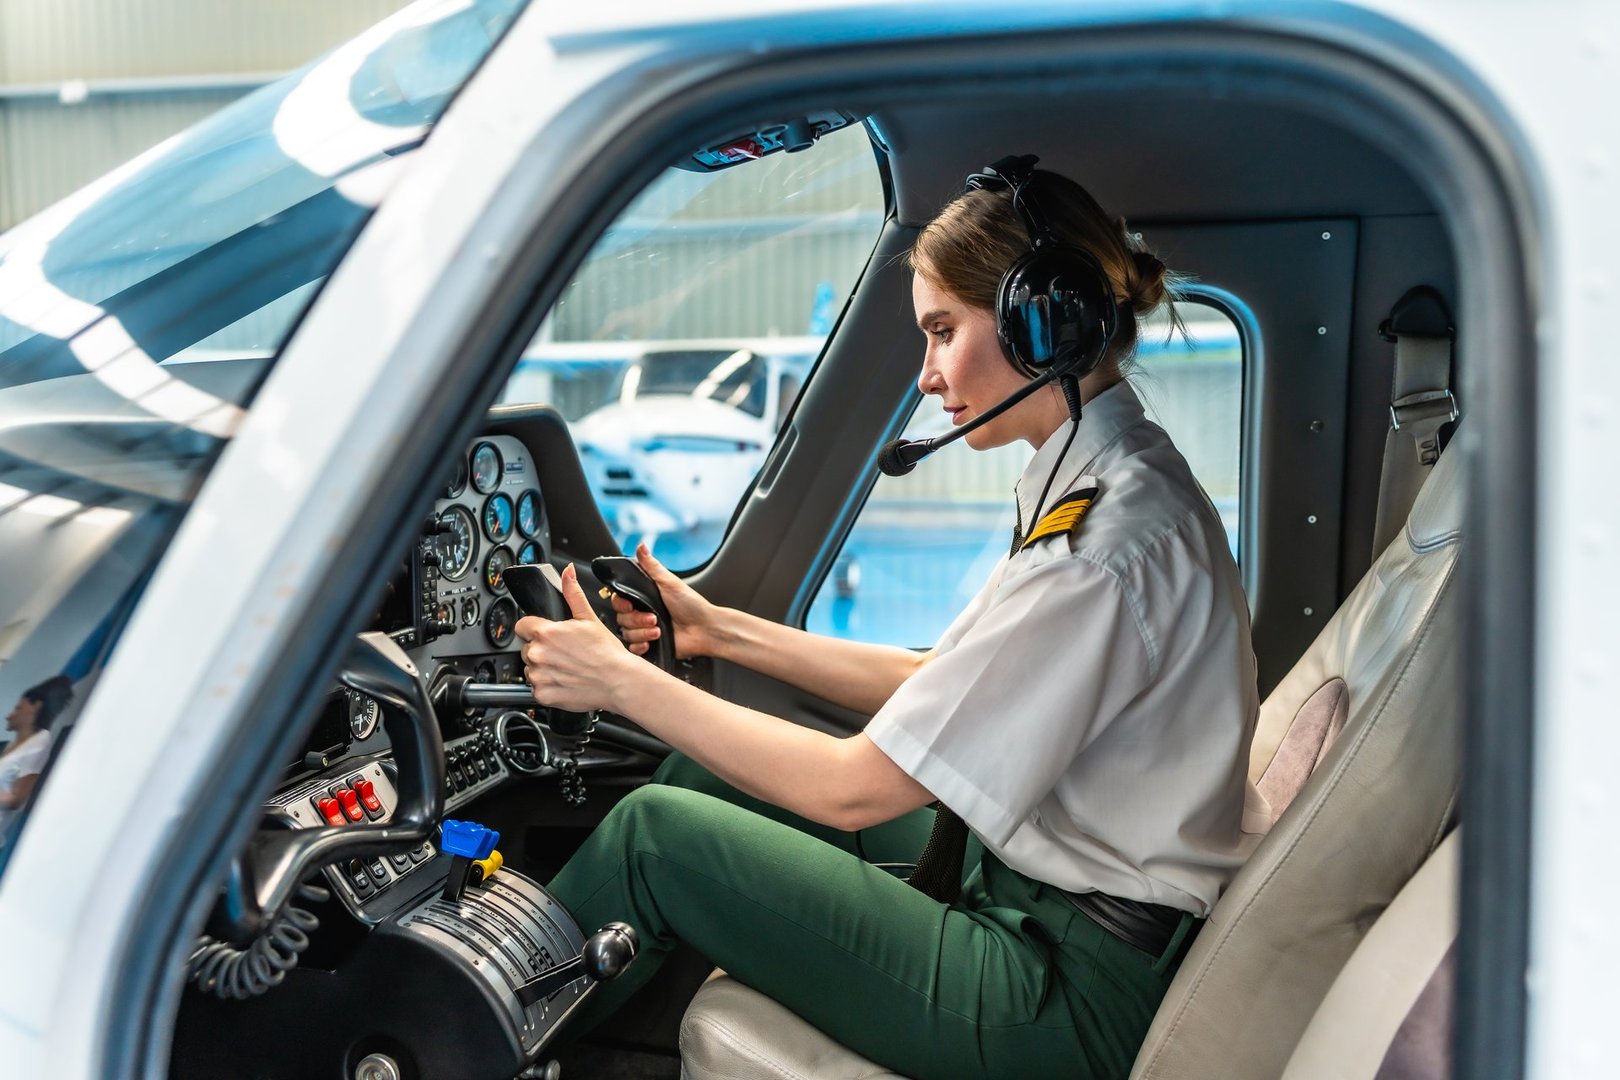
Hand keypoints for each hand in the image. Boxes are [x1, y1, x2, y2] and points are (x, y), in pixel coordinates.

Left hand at [516, 564, 644, 713]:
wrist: (618, 681)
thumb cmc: (606, 652)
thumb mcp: (589, 618)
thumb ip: (572, 593)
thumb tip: (567, 573)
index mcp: (546, 632)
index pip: (522, 626)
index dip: (534, 629)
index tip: (547, 636)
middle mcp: (538, 654)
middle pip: (527, 648)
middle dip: (542, 650)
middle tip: (564, 654)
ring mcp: (539, 676)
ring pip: (531, 669)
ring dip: (543, 669)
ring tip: (566, 668)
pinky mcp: (542, 695)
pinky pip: (536, 689)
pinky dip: (547, 687)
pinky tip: (565, 681)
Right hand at [611, 542, 719, 658]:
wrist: (705, 630)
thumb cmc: (692, 605)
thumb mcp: (670, 583)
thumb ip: (652, 566)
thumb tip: (641, 545)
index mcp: (644, 598)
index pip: (619, 601)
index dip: (621, 604)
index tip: (630, 605)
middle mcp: (642, 614)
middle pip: (621, 619)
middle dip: (637, 620)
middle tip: (654, 618)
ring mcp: (645, 630)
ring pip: (627, 634)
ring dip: (642, 633)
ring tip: (658, 630)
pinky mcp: (650, 646)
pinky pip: (632, 649)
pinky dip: (640, 646)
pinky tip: (652, 642)